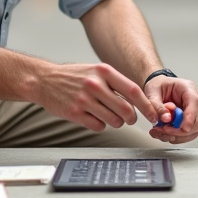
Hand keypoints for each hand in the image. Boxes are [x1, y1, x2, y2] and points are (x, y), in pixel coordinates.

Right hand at [31, 63, 157, 131]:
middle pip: (126, 109)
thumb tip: (138, 100)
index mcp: (103, 71)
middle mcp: (95, 84)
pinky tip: (93, 116)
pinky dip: (100, 125)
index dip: (146, 106)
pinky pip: (99, 126)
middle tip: (130, 118)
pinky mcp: (75, 113)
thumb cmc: (73, 76)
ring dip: (116, 122)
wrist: (45, 80)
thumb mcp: (96, 71)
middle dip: (132, 118)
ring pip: (114, 120)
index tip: (153, 115)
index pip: (133, 91)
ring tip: (109, 115)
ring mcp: (84, 99)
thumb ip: (115, 83)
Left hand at [146, 76, 197, 142]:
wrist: (158, 89)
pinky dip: (175, 137)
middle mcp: (196, 101)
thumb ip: (158, 106)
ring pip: (194, 131)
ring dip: (176, 135)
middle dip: (179, 130)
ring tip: (159, 131)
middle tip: (162, 129)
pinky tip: (163, 133)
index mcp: (188, 88)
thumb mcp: (152, 92)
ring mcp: (196, 113)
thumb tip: (166, 118)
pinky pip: (188, 135)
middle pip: (197, 121)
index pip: (195, 103)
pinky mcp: (192, 123)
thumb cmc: (158, 87)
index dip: (191, 117)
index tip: (184, 128)